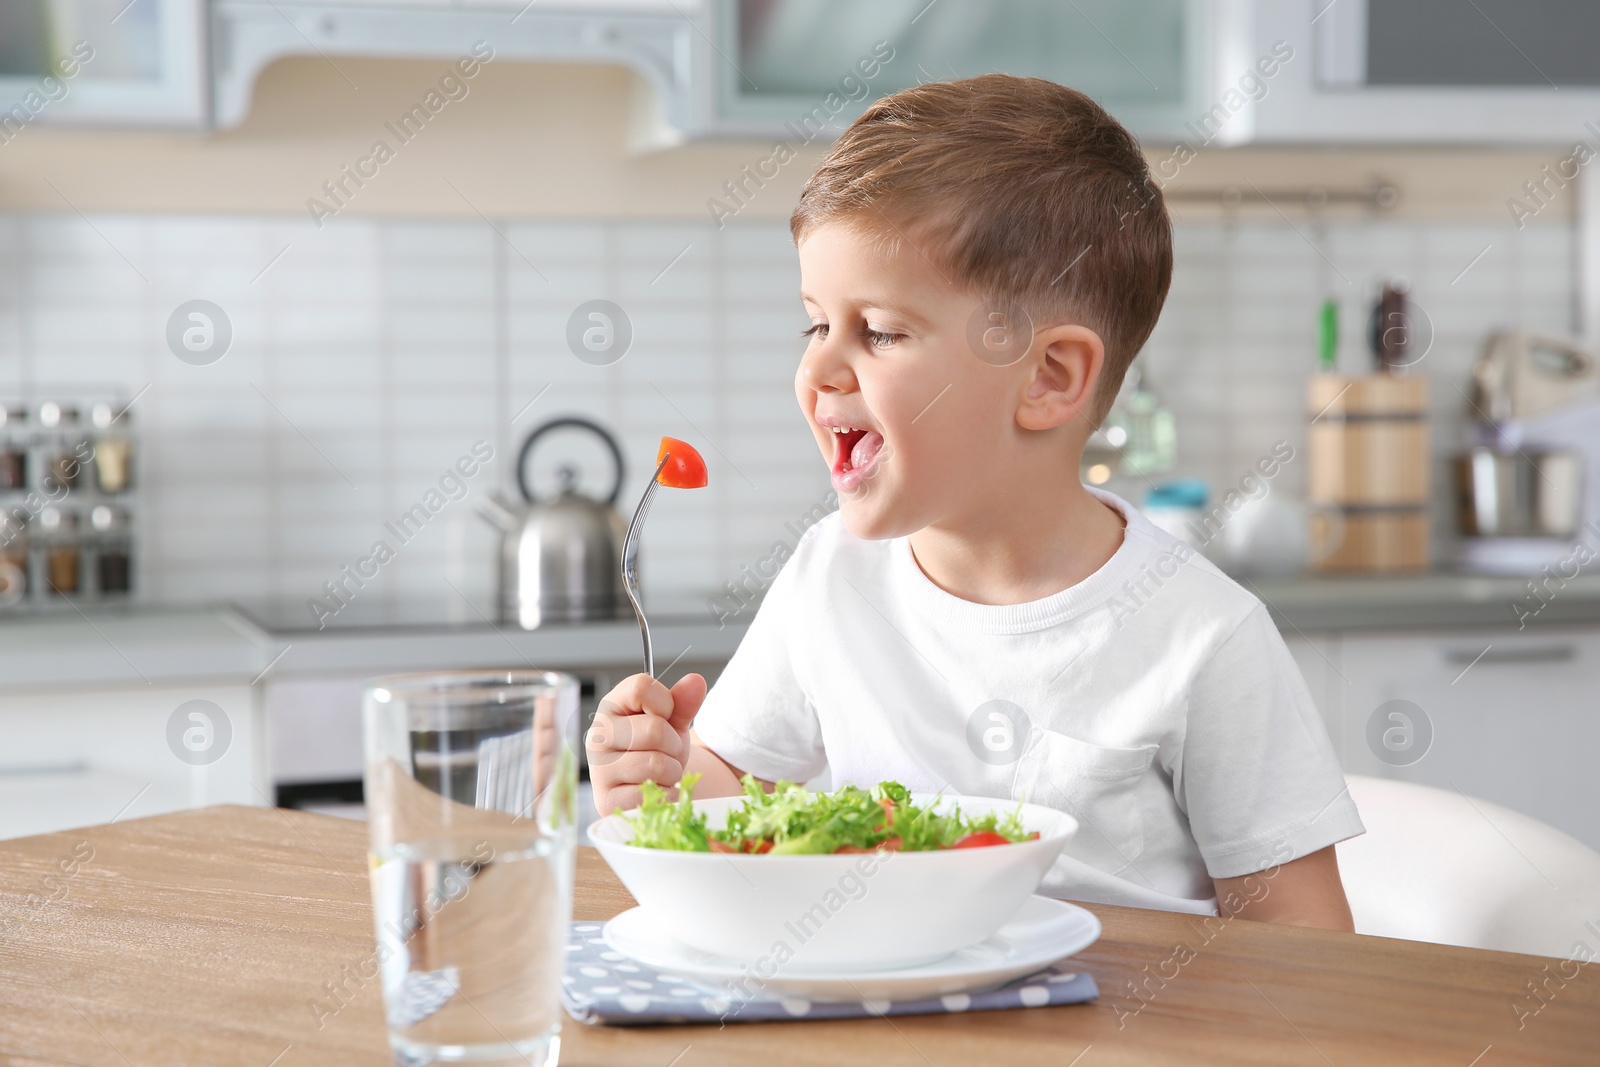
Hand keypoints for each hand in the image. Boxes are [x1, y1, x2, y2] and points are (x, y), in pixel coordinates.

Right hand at [587, 672, 706, 815]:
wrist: (654, 786)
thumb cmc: (660, 747)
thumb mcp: (674, 721)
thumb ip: (683, 701)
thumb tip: (696, 681)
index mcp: (610, 707)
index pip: (641, 687)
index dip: (665, 702)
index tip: (665, 716)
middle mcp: (597, 736)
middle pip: (654, 730)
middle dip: (673, 743)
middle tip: (667, 751)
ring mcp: (599, 770)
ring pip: (656, 764)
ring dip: (672, 771)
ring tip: (662, 772)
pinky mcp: (607, 802)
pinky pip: (653, 794)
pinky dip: (666, 794)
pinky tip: (655, 790)